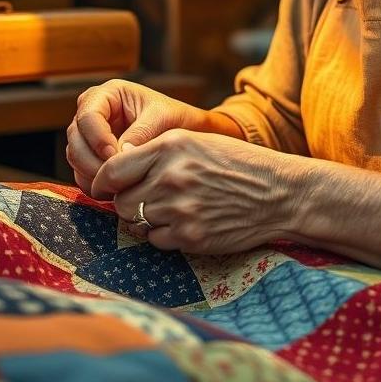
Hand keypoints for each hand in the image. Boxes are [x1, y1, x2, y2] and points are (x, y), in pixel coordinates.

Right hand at [65, 80, 209, 198]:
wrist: (183, 133)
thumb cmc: (173, 117)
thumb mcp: (161, 117)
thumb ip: (140, 133)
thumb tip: (120, 154)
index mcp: (108, 94)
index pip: (88, 115)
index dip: (97, 138)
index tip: (113, 155)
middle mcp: (93, 112)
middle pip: (75, 137)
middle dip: (91, 160)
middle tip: (113, 177)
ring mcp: (90, 135)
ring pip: (75, 156)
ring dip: (91, 174)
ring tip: (116, 186)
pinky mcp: (92, 156)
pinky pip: (81, 171)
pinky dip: (93, 183)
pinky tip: (113, 191)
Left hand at [91, 129, 298, 253]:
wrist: (278, 192)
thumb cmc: (236, 163)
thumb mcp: (194, 141)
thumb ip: (154, 152)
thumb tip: (114, 170)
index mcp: (169, 147)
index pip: (112, 169)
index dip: (102, 181)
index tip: (103, 187)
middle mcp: (171, 177)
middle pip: (120, 200)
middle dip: (127, 201)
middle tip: (147, 198)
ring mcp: (180, 209)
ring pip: (135, 222)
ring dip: (144, 219)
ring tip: (169, 209)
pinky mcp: (190, 237)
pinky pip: (155, 240)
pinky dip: (163, 235)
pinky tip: (184, 222)